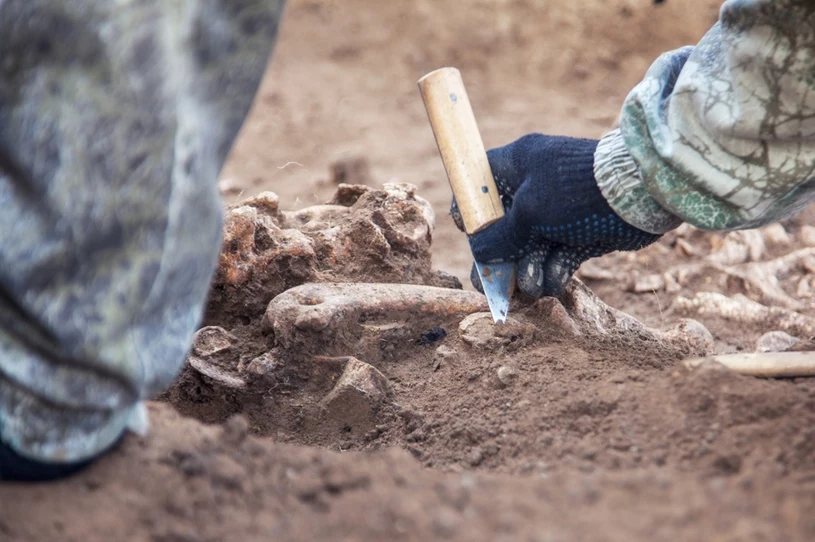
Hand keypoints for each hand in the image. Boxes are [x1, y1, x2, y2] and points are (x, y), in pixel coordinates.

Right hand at [451, 134, 660, 297]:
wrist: (639, 197)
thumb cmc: (576, 191)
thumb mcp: (529, 211)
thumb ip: (499, 235)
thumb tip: (479, 253)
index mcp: (517, 165)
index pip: (480, 185)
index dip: (470, 212)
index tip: (471, 235)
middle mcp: (533, 187)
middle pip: (502, 228)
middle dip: (499, 259)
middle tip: (493, 287)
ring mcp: (556, 213)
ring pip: (528, 249)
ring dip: (527, 271)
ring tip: (532, 287)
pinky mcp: (577, 234)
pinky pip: (554, 258)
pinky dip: (552, 272)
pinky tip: (553, 283)